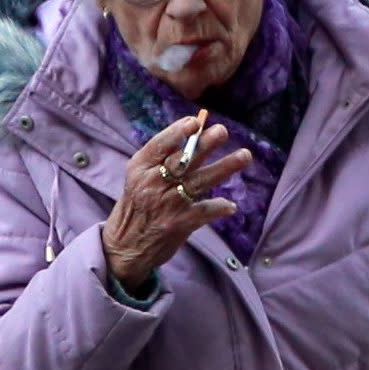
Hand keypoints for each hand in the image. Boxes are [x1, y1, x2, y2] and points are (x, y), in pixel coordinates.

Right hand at [102, 116, 251, 289]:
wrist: (124, 248)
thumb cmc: (137, 206)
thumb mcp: (139, 178)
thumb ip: (163, 159)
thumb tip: (196, 132)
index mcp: (140, 168)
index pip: (158, 145)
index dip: (177, 132)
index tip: (195, 122)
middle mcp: (152, 183)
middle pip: (183, 160)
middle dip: (204, 144)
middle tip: (222, 131)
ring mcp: (165, 204)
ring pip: (199, 181)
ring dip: (224, 167)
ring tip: (244, 156)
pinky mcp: (178, 224)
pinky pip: (204, 211)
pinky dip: (219, 207)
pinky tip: (231, 205)